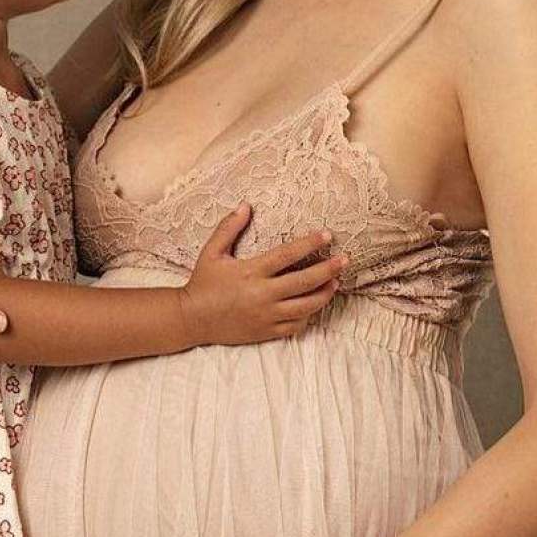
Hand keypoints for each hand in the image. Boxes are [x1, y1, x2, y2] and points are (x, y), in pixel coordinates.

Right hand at [179, 205, 346, 346]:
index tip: (326, 234)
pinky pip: (295, 326)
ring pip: (305, 307)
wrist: (191, 319)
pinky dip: (308, 316)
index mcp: (251, 271)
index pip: (287, 255)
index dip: (309, 243)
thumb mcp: (212, 252)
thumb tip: (246, 205)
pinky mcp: (266, 332)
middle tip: (344, 260)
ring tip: (335, 283)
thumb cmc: (203, 283)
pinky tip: (313, 305)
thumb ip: (229, 227)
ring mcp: (266, 316)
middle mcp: (262, 294)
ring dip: (324, 294)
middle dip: (328, 269)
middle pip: (304, 282)